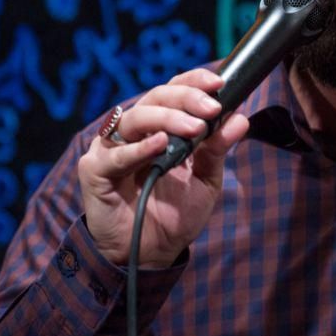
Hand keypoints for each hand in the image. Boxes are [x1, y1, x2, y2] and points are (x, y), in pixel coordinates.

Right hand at [77, 68, 249, 268]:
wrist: (152, 254)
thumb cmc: (175, 214)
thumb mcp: (206, 180)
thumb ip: (218, 150)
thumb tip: (240, 119)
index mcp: (159, 126)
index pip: (172, 90)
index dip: (193, 81)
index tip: (219, 83)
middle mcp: (133, 131)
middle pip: (154, 97)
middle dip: (185, 99)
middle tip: (211, 109)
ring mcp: (110, 148)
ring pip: (134, 118)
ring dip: (167, 119)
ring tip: (195, 129)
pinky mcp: (94, 171)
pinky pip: (114, 154)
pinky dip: (137, 149)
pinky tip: (160, 145)